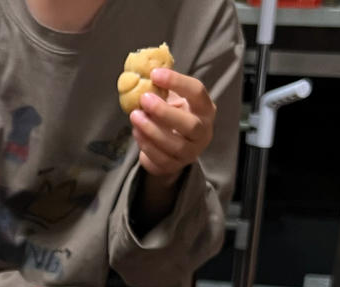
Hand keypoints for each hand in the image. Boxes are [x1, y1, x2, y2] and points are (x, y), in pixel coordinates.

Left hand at [130, 68, 215, 183]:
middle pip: (189, 124)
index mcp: (205, 108)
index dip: (177, 82)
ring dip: (151, 130)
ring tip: (134, 116)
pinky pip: (161, 158)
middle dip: (164, 112)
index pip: (197, 92)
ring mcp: (191, 152)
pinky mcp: (176, 166)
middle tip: (144, 99)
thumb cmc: (174, 114)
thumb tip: (143, 67)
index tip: (155, 74)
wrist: (174, 146)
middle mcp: (203, 131)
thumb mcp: (172, 98)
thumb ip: (162, 87)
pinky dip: (146, 145)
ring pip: (174, 145)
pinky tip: (136, 131)